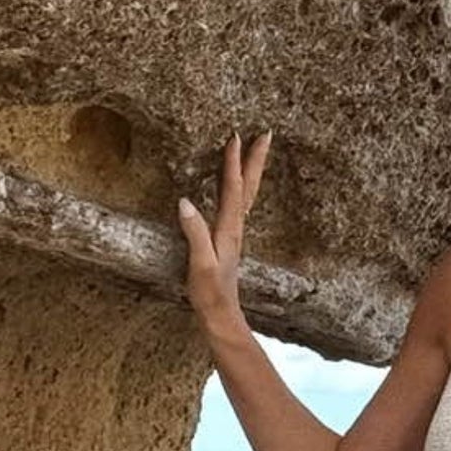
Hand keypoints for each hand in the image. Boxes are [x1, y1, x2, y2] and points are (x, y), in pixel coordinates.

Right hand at [177, 129, 272, 330]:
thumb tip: (185, 201)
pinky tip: (232, 186)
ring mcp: (233, 234)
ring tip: (252, 150)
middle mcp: (235, 228)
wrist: (220, 316)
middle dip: (256, 159)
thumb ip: (194, 233)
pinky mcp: (227, 240)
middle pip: (249, 187)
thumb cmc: (209, 293)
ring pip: (245, 194)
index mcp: (229, 230)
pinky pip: (236, 204)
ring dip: (249, 170)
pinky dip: (238, 187)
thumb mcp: (199, 264)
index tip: (235, 136)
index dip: (233, 163)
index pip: (233, 189)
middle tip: (266, 134)